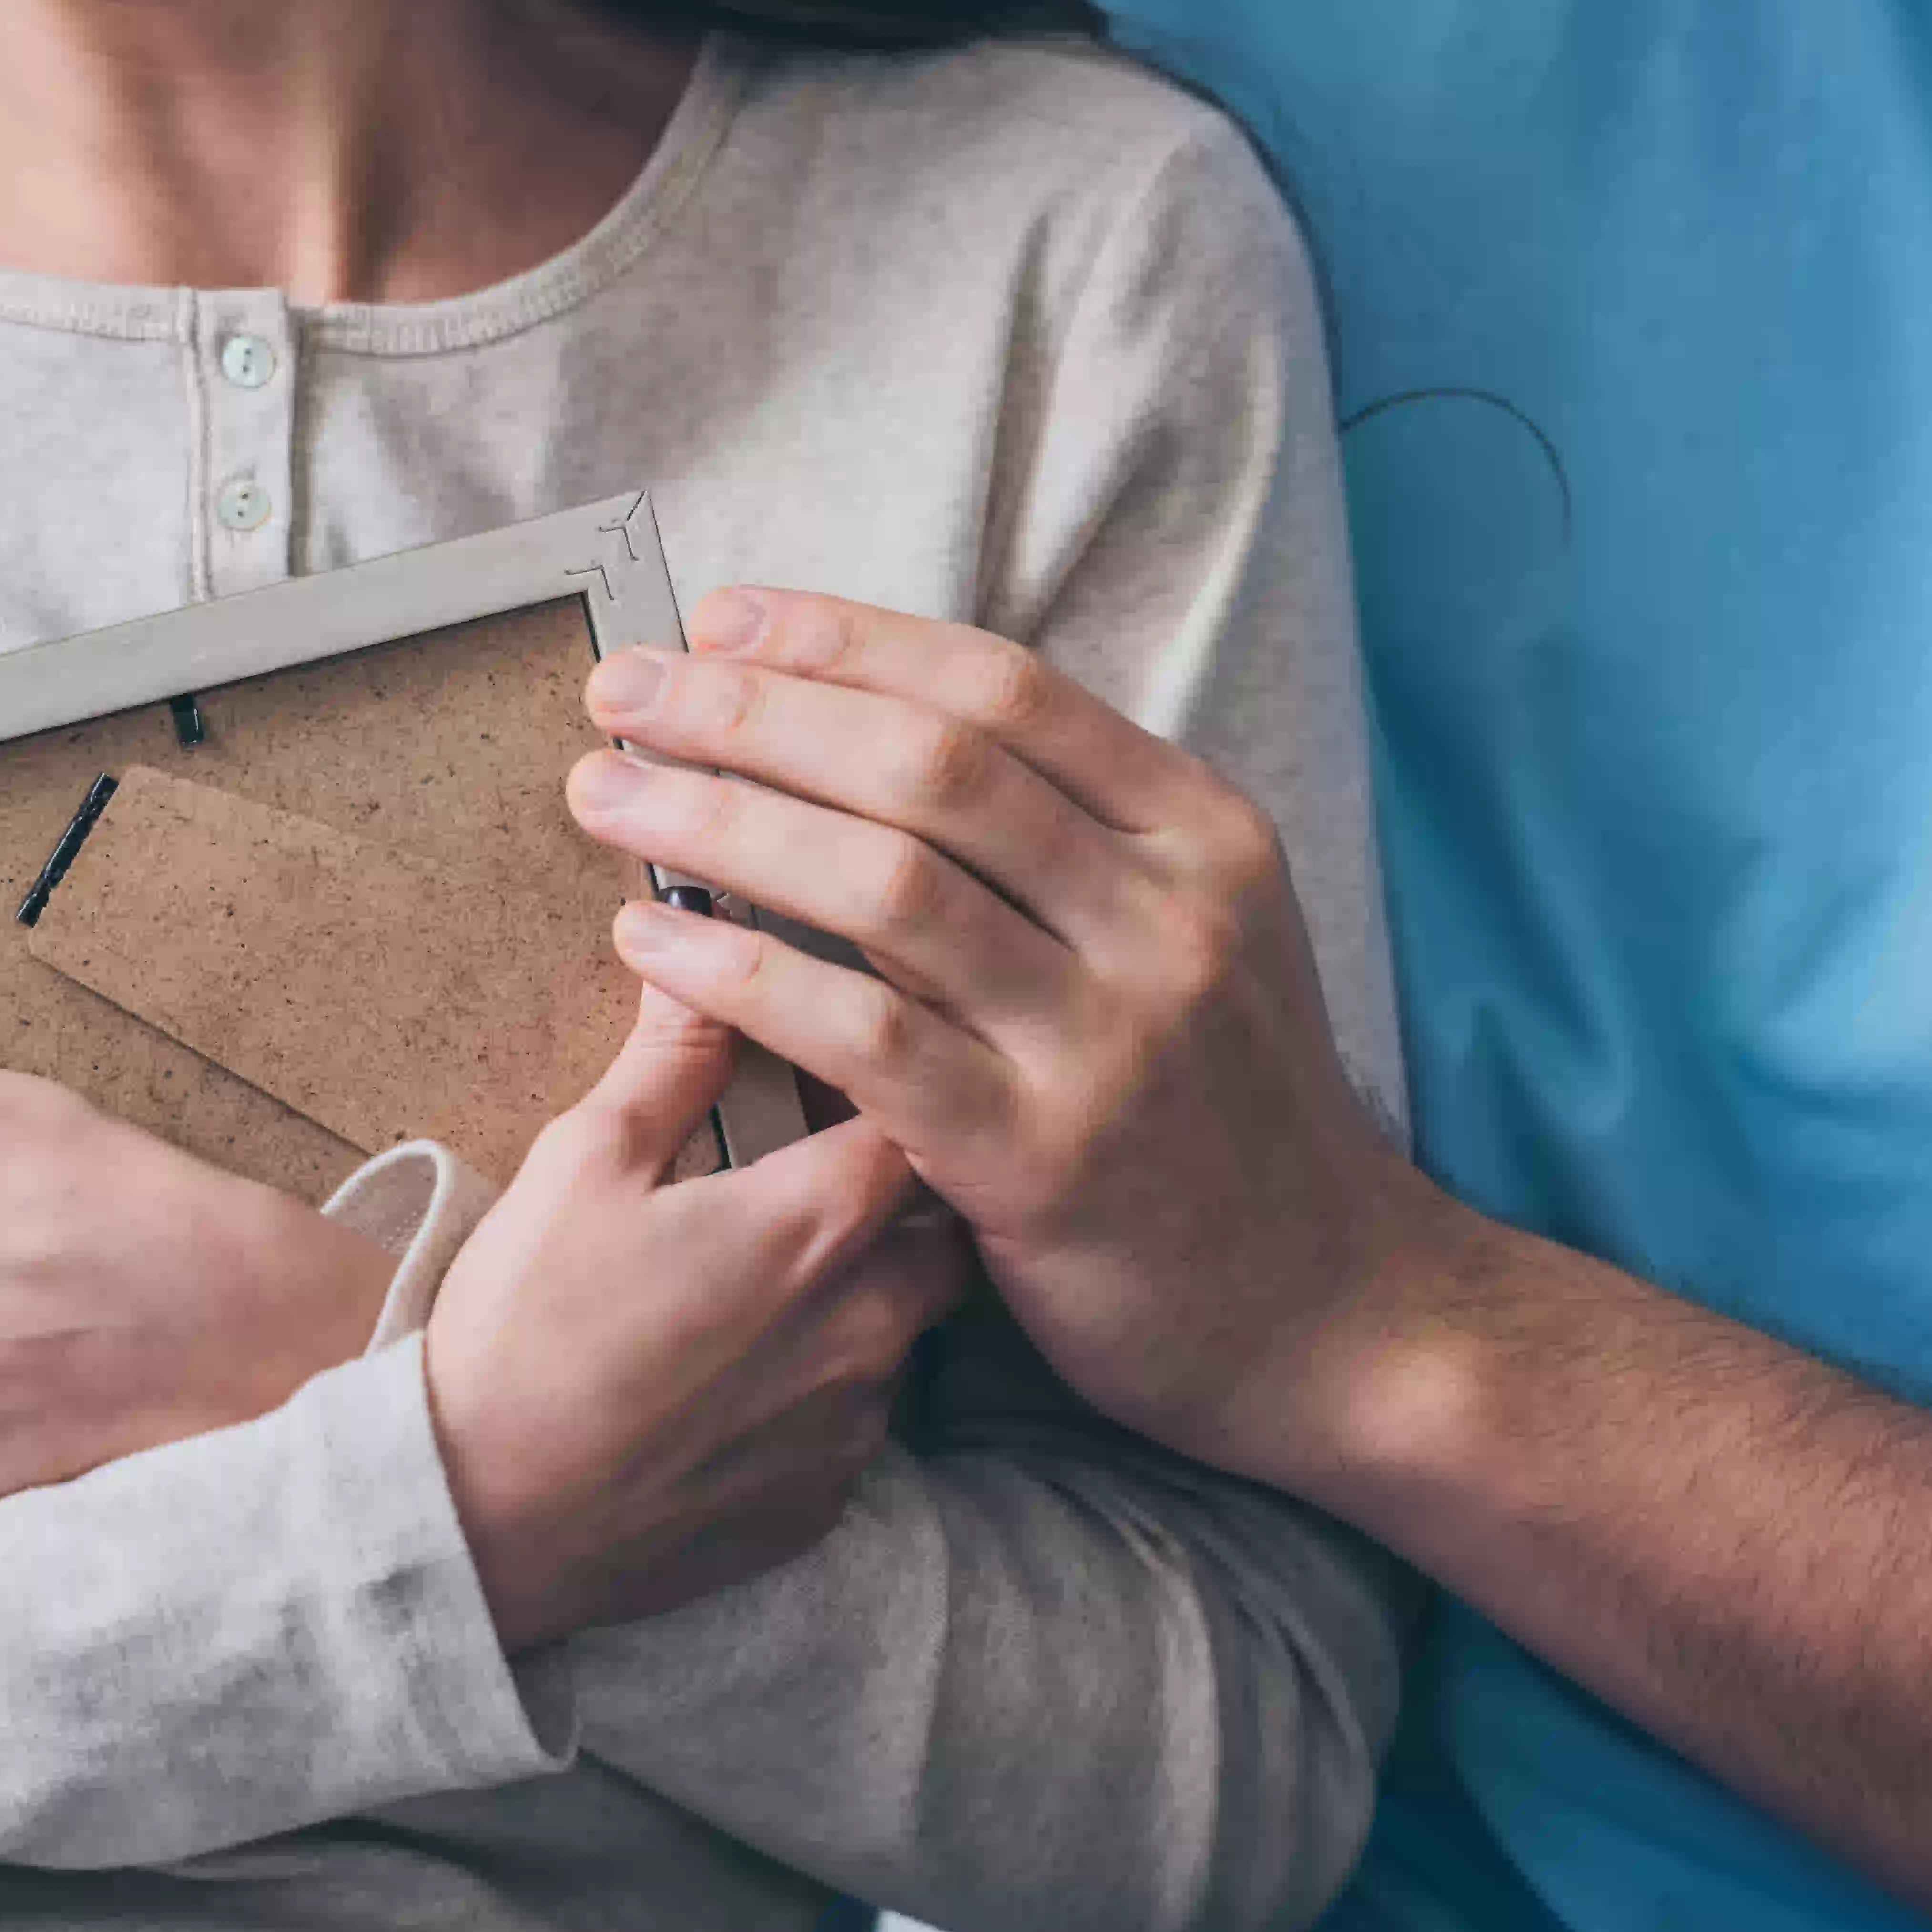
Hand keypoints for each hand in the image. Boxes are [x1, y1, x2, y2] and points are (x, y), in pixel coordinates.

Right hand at [425, 986, 972, 1646]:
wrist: (481, 1518)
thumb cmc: (526, 1330)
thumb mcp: (582, 1164)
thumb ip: (670, 1059)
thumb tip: (704, 958)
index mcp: (816, 1225)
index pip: (926, 1115)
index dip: (900, 1080)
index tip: (858, 1065)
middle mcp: (867, 1325)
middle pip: (947, 1228)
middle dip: (908, 1191)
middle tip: (829, 1171)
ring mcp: (854, 1424)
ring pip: (912, 1329)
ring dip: (872, 1291)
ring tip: (781, 1279)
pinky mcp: (825, 1500)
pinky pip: (865, 1421)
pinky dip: (830, 1385)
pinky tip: (749, 1376)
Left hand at [565, 588, 1466, 1487]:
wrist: (1328, 1311)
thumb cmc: (1220, 1114)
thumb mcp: (1192, 937)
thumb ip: (1069, 841)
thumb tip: (878, 733)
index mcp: (1201, 834)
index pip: (1000, 687)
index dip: (844, 640)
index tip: (720, 619)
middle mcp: (1166, 916)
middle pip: (927, 763)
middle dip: (754, 710)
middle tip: (625, 689)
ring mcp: (1110, 1038)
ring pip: (883, 884)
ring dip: (720, 823)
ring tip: (603, 794)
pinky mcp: (1039, 1160)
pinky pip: (862, 1035)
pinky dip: (739, 976)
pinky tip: (646, 944)